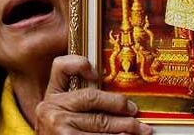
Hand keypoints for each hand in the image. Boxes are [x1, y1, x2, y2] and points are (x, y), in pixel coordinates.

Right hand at [35, 55, 152, 134]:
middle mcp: (52, 108)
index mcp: (53, 93)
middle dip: (118, 104)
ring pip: (100, 122)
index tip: (96, 73)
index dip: (79, 64)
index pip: (61, 67)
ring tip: (140, 129)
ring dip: (124, 126)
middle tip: (135, 109)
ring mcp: (58, 127)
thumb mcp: (62, 107)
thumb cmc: (62, 127)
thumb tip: (104, 81)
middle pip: (91, 98)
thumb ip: (78, 92)